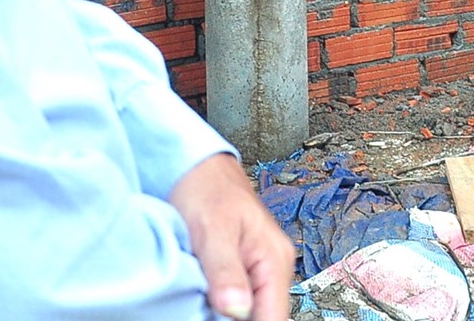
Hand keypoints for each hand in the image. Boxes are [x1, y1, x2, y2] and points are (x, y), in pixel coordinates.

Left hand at [168, 152, 294, 320]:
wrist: (198, 168)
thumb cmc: (207, 188)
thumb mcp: (214, 229)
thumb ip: (226, 270)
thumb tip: (238, 310)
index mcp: (275, 259)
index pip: (274, 317)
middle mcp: (273, 267)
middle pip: (263, 317)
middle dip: (234, 320)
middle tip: (203, 311)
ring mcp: (257, 270)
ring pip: (248, 311)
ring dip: (224, 314)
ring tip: (201, 302)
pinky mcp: (240, 271)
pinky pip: (237, 301)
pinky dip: (218, 306)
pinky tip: (202, 300)